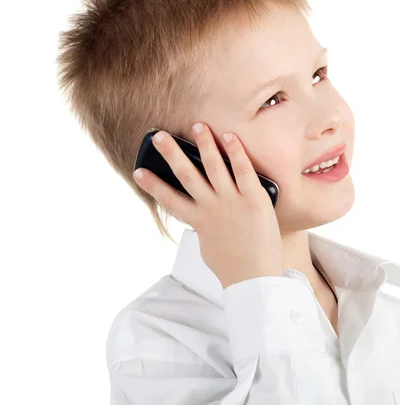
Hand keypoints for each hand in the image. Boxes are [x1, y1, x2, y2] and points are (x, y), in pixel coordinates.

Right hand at [133, 124, 284, 288]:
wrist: (256, 278)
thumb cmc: (233, 266)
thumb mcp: (210, 246)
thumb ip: (204, 228)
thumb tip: (201, 219)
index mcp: (198, 221)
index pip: (169, 199)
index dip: (152, 185)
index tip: (138, 171)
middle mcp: (211, 208)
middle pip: (186, 175)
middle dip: (171, 154)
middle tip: (158, 135)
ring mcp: (231, 202)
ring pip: (213, 166)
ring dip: (203, 144)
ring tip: (197, 126)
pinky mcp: (253, 199)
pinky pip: (243, 170)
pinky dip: (235, 152)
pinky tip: (228, 136)